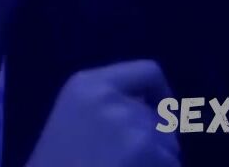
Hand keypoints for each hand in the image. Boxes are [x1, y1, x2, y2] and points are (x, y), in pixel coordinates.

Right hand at [29, 60, 178, 166]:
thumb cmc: (56, 164)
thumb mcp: (72, 119)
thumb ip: (107, 105)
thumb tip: (151, 107)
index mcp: (87, 85)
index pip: (148, 72)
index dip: (162, 95)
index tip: (162, 114)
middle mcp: (112, 99)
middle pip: (159, 117)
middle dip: (154, 142)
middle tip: (126, 160)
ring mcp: (132, 127)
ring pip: (170, 145)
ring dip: (158, 161)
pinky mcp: (150, 154)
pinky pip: (172, 164)